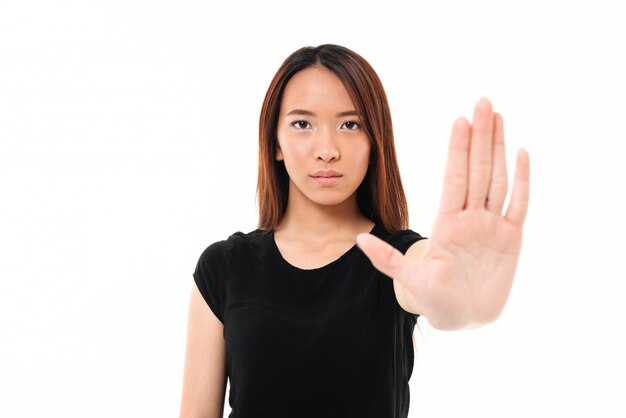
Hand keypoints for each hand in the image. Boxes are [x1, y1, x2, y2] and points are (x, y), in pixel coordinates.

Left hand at [356, 98, 529, 329]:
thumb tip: (358, 238)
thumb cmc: (434, 299)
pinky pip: (518, 204)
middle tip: (484, 102)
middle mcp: (469, 217)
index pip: (454, 177)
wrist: (461, 317)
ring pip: (497, 178)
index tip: (459, 120)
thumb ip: (387, 260)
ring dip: (500, 148)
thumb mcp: (411, 279)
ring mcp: (491, 225)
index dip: (458, 150)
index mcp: (446, 223)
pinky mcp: (511, 238)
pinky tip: (522, 154)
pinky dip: (522, 180)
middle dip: (481, 136)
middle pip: (477, 168)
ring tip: (499, 117)